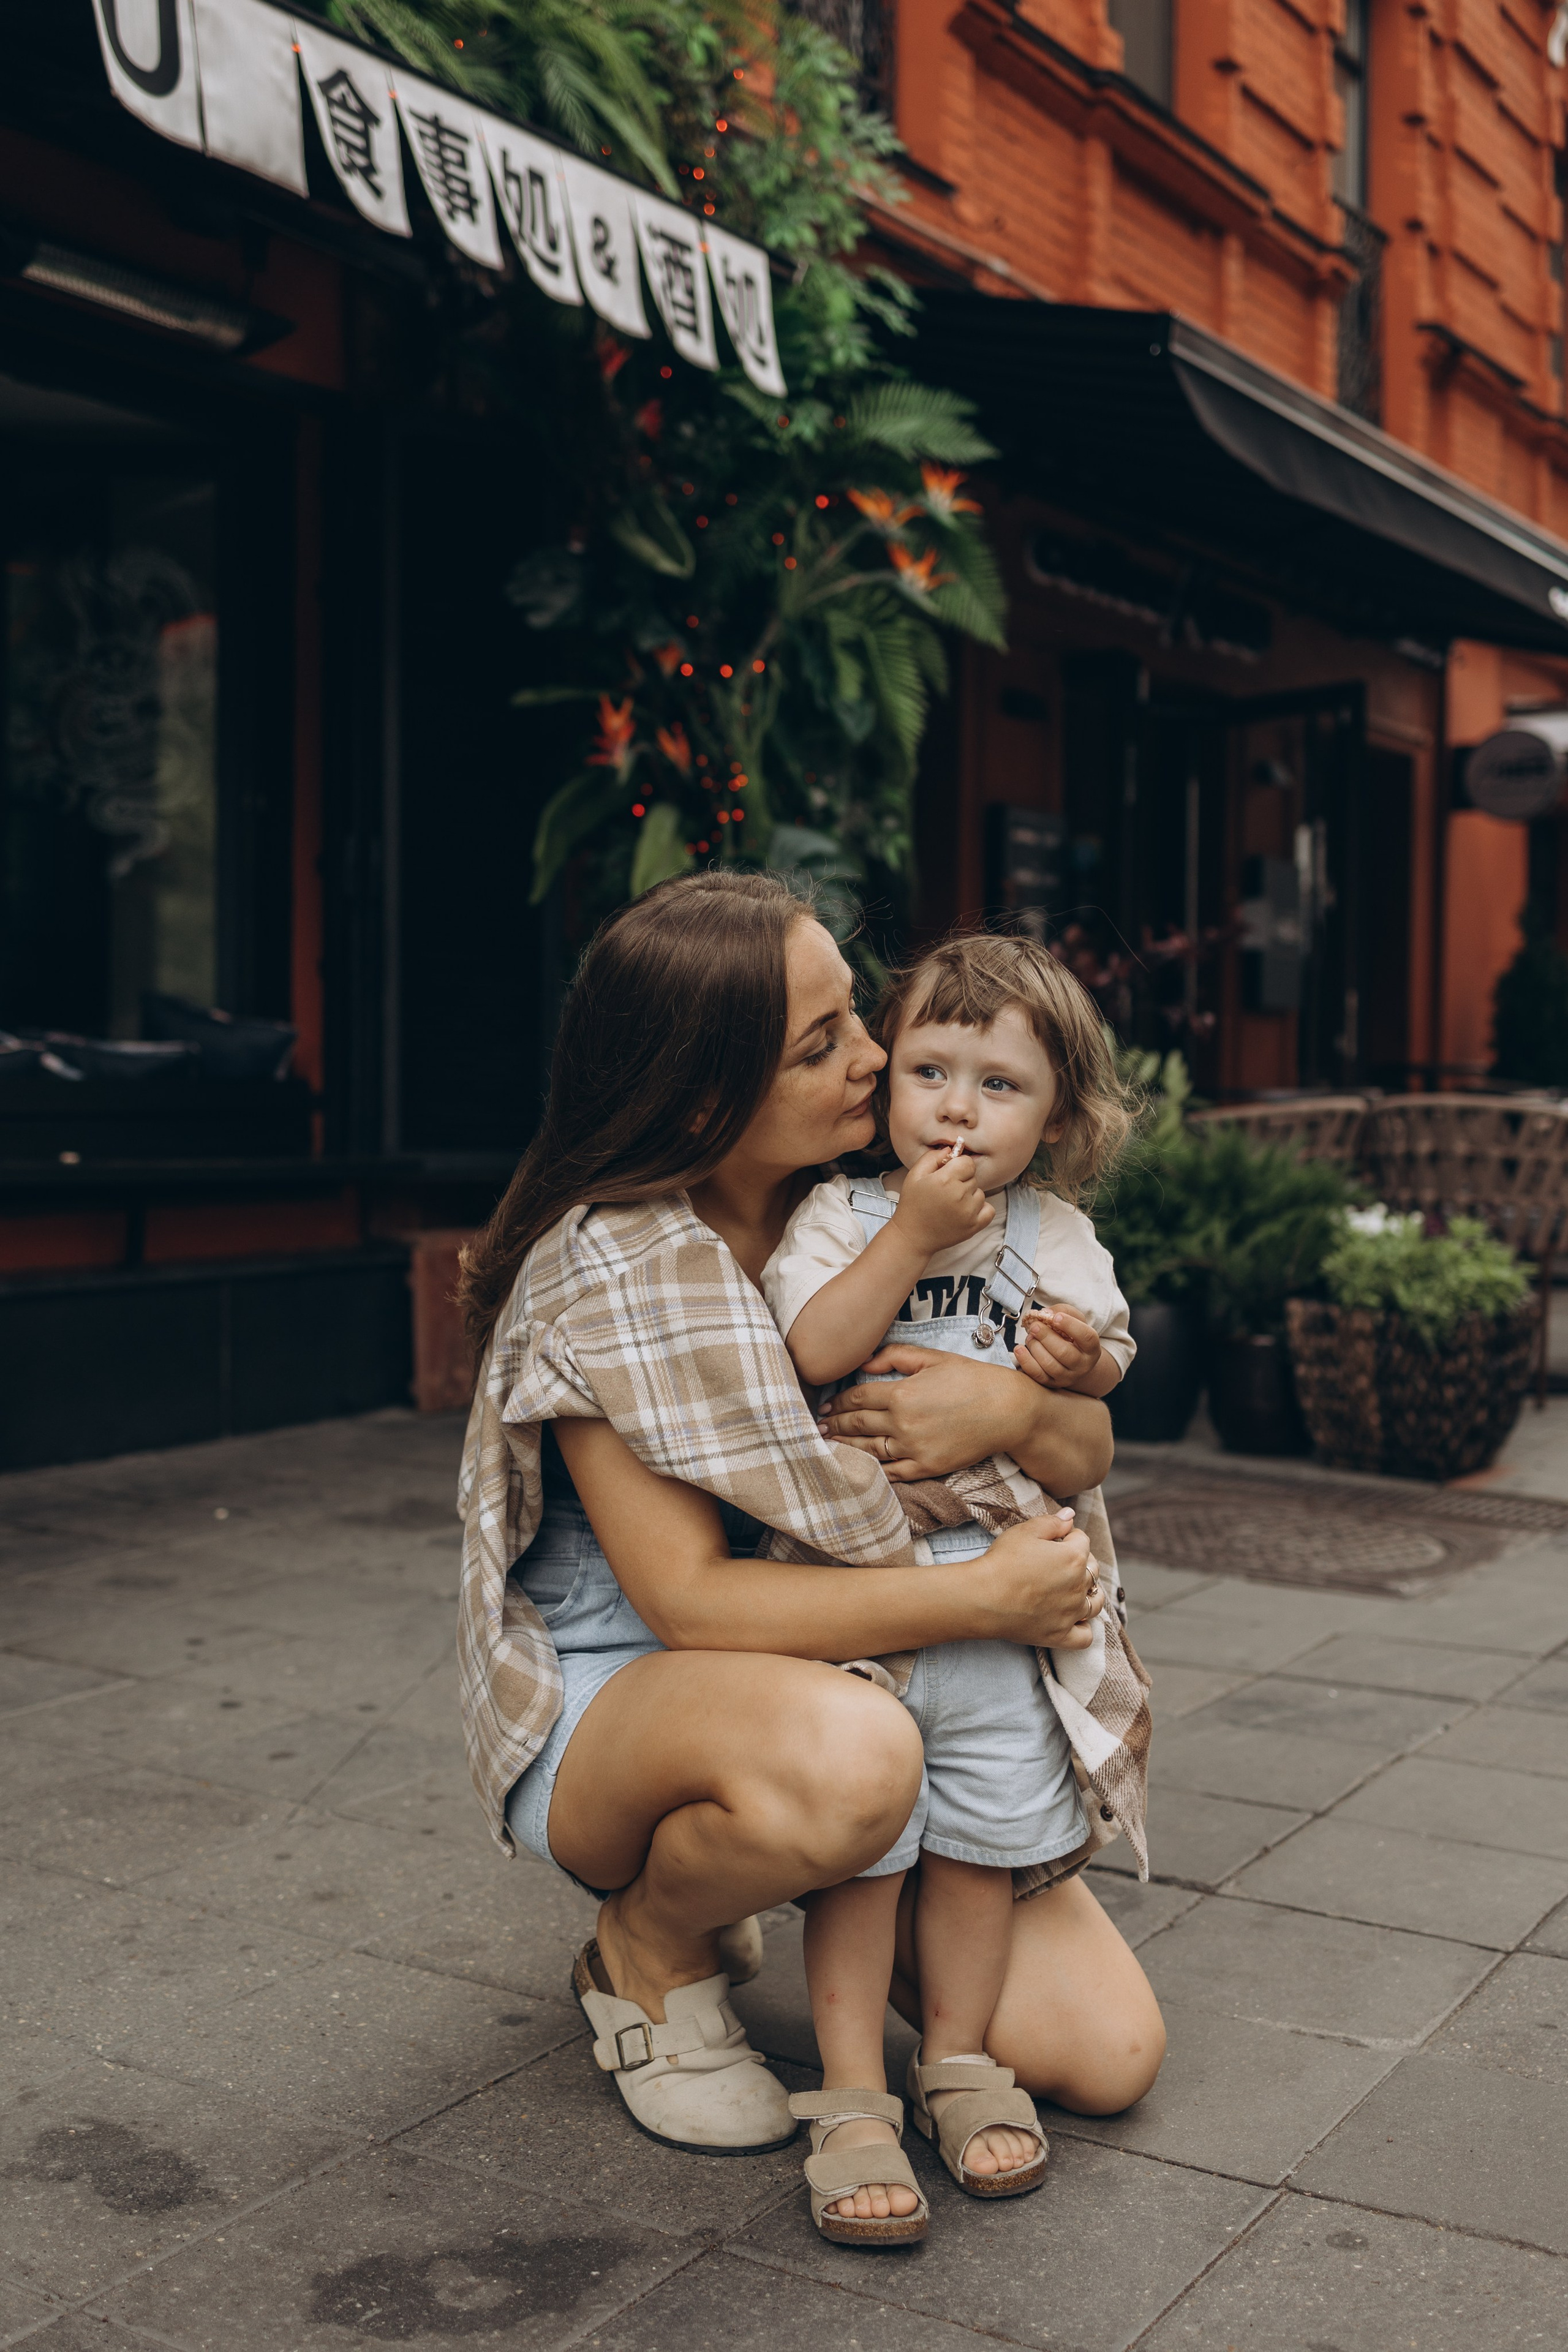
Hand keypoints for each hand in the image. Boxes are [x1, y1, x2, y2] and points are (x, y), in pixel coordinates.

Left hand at [818, 1343, 1027, 1479]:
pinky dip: (872, 1470)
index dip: (839, 1402)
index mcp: (901, 1393)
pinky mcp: (928, 1467)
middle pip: (858, 1425)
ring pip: (869, 1451)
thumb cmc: (973, 1379)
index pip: (858, 1398)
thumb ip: (895, 1357)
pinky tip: (859, 1468)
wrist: (1008, 1411)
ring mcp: (914, 1448)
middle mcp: (902, 1423)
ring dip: (845, 1449)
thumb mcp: (934, 1358)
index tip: (827, 1405)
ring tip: (829, 1446)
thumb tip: (863, 1362)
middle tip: (818, 1427)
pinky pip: (892, 1473)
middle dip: (835, 1425)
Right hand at [890, 1143, 992, 1258]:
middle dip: (962, 1181)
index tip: (949, 1174)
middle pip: (973, 1178)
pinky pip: (989, 1209)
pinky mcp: (974, 1226)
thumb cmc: (912, 1204)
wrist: (912, 1236)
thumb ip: (932, 1157)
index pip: (968, 1163)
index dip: (959, 1166)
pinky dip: (981, 1209)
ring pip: (980, 1193)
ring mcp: (969, 1212)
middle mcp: (960, 1195)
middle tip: (945, 1192)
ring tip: (952, 1204)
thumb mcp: (915, 1175)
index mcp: (945, 1180)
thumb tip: (951, 1149)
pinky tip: (965, 1211)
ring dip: (969, 1196)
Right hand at [973, 1510, 1101, 1649]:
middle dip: (1081, 1561)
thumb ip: (1053, 1522)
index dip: (1068, 1536)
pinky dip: (1084, 1629)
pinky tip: (1075, 1621)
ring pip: (1095, 1603)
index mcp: (1074, 1557)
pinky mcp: (1060, 1635)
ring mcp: (1071, 1613)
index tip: (1055, 1539)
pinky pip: (1085, 1637)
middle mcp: (1078, 1586)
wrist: (982, 1597)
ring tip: (1076, 1589)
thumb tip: (1071, 1516)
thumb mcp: (1025, 1531)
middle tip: (1058, 1561)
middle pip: (1092, 1570)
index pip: (1082, 1540)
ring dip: (1091, 1593)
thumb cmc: (1002, 1561)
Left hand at [1015, 1306, 1102, 1389]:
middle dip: (1045, 1336)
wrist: (1073, 1361)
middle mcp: (1082, 1365)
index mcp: (1091, 1348)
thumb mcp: (1074, 1320)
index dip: (1070, 1325)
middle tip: (1035, 1326)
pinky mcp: (1052, 1383)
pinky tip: (1019, 1349)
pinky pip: (1037, 1375)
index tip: (1056, 1317)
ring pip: (1049, 1364)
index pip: (1086, 1337)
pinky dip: (1026, 1361)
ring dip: (1035, 1347)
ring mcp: (1068, 1377)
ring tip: (1030, 1337)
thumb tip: (1045, 1313)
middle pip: (1064, 1352)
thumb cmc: (1072, 1336)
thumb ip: (1063, 1311)